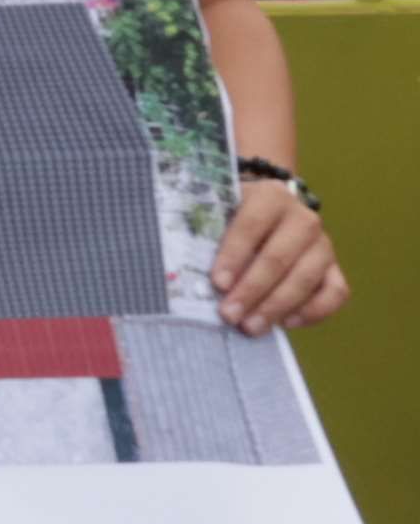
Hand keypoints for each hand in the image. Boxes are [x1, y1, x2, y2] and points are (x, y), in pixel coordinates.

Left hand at [216, 178, 346, 337]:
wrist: (267, 209)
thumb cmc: (232, 216)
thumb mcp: (218, 213)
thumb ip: (207, 234)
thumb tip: (189, 275)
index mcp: (270, 197)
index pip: (250, 226)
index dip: (233, 256)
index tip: (217, 284)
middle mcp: (303, 219)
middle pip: (278, 257)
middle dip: (252, 290)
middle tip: (229, 315)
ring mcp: (323, 244)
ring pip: (306, 278)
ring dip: (277, 306)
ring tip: (250, 326)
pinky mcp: (334, 268)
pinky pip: (336, 293)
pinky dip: (314, 311)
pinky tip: (286, 323)